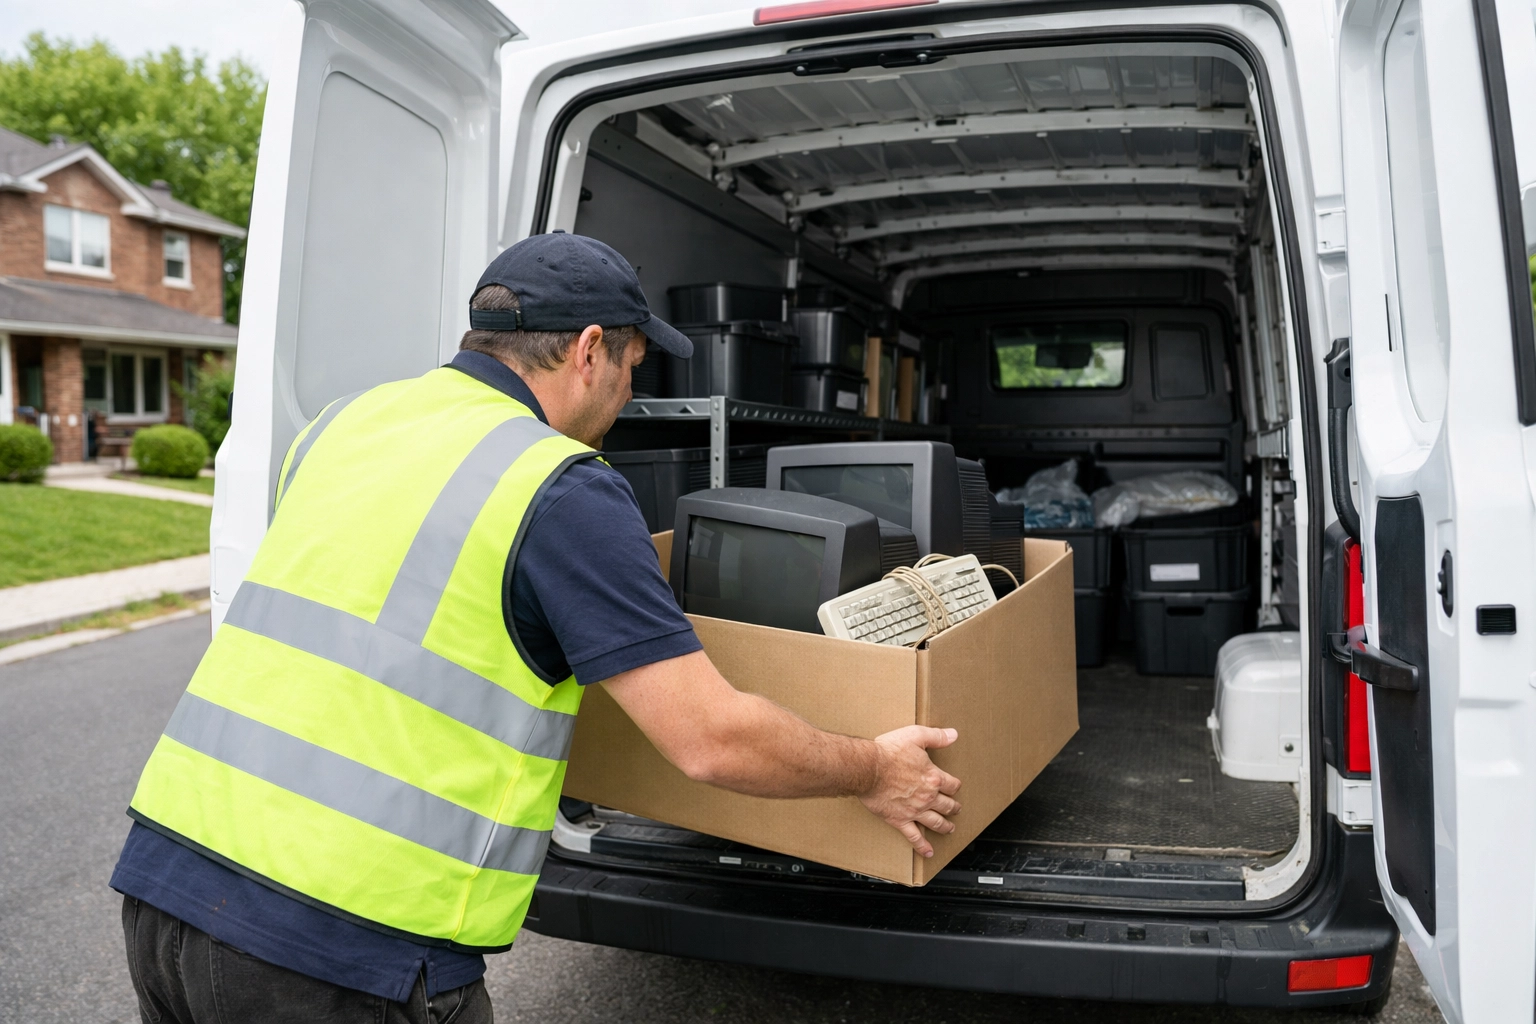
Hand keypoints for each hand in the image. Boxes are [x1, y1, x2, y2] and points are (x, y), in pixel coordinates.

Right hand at [858, 726, 961, 857]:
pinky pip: (914, 836)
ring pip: (936, 822)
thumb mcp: (915, 736)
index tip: (954, 787)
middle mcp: (927, 796)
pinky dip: (922, 845)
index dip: (955, 786)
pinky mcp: (900, 820)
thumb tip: (953, 734)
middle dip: (953, 807)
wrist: (868, 768)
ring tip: (949, 828)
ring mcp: (914, 810)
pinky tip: (928, 851)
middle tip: (955, 809)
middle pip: (947, 805)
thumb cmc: (888, 752)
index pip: (952, 784)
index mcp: (932, 777)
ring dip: (945, 826)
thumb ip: (936, 736)